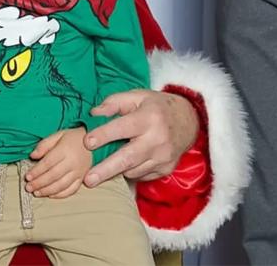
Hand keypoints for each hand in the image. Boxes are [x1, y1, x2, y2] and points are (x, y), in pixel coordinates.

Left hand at [26, 127, 90, 197]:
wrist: (95, 141)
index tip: (27, 177)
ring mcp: (79, 172)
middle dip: (39, 183)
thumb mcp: (58, 135)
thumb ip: (44, 144)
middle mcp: (73, 162)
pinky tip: (50, 195)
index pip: (48, 163)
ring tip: (36, 193)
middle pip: (53, 176)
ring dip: (47, 191)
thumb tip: (32, 155)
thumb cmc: (73, 137)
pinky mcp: (83, 179)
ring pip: (62, 185)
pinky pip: (72, 190)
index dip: (36, 171)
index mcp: (65, 149)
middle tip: (28, 187)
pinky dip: (60, 195)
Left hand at [82, 89, 198, 185]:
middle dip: (106, 170)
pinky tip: (123, 164)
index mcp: (149, 118)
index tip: (87, 142)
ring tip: (99, 170)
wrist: (188, 121)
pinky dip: (129, 171)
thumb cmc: (156, 107)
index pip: (123, 128)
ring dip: (115, 171)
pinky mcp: (165, 169)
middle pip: (128, 158)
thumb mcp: (137, 96)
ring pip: (133, 170)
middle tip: (88, 179)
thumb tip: (93, 114)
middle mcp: (157, 140)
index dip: (104, 135)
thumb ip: (113, 103)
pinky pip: (141, 175)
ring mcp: (163, 157)